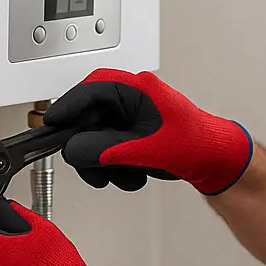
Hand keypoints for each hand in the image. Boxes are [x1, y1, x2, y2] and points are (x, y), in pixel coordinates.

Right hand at [45, 68, 253, 195]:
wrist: (215, 159)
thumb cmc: (194, 143)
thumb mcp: (144, 148)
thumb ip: (104, 149)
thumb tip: (73, 149)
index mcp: (136, 88)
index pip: (89, 89)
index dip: (67, 108)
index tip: (50, 124)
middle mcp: (132, 96)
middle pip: (89, 115)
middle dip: (89, 146)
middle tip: (91, 168)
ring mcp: (132, 114)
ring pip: (97, 134)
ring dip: (103, 161)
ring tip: (122, 177)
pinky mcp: (134, 130)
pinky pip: (109, 145)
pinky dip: (114, 164)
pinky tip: (131, 176)